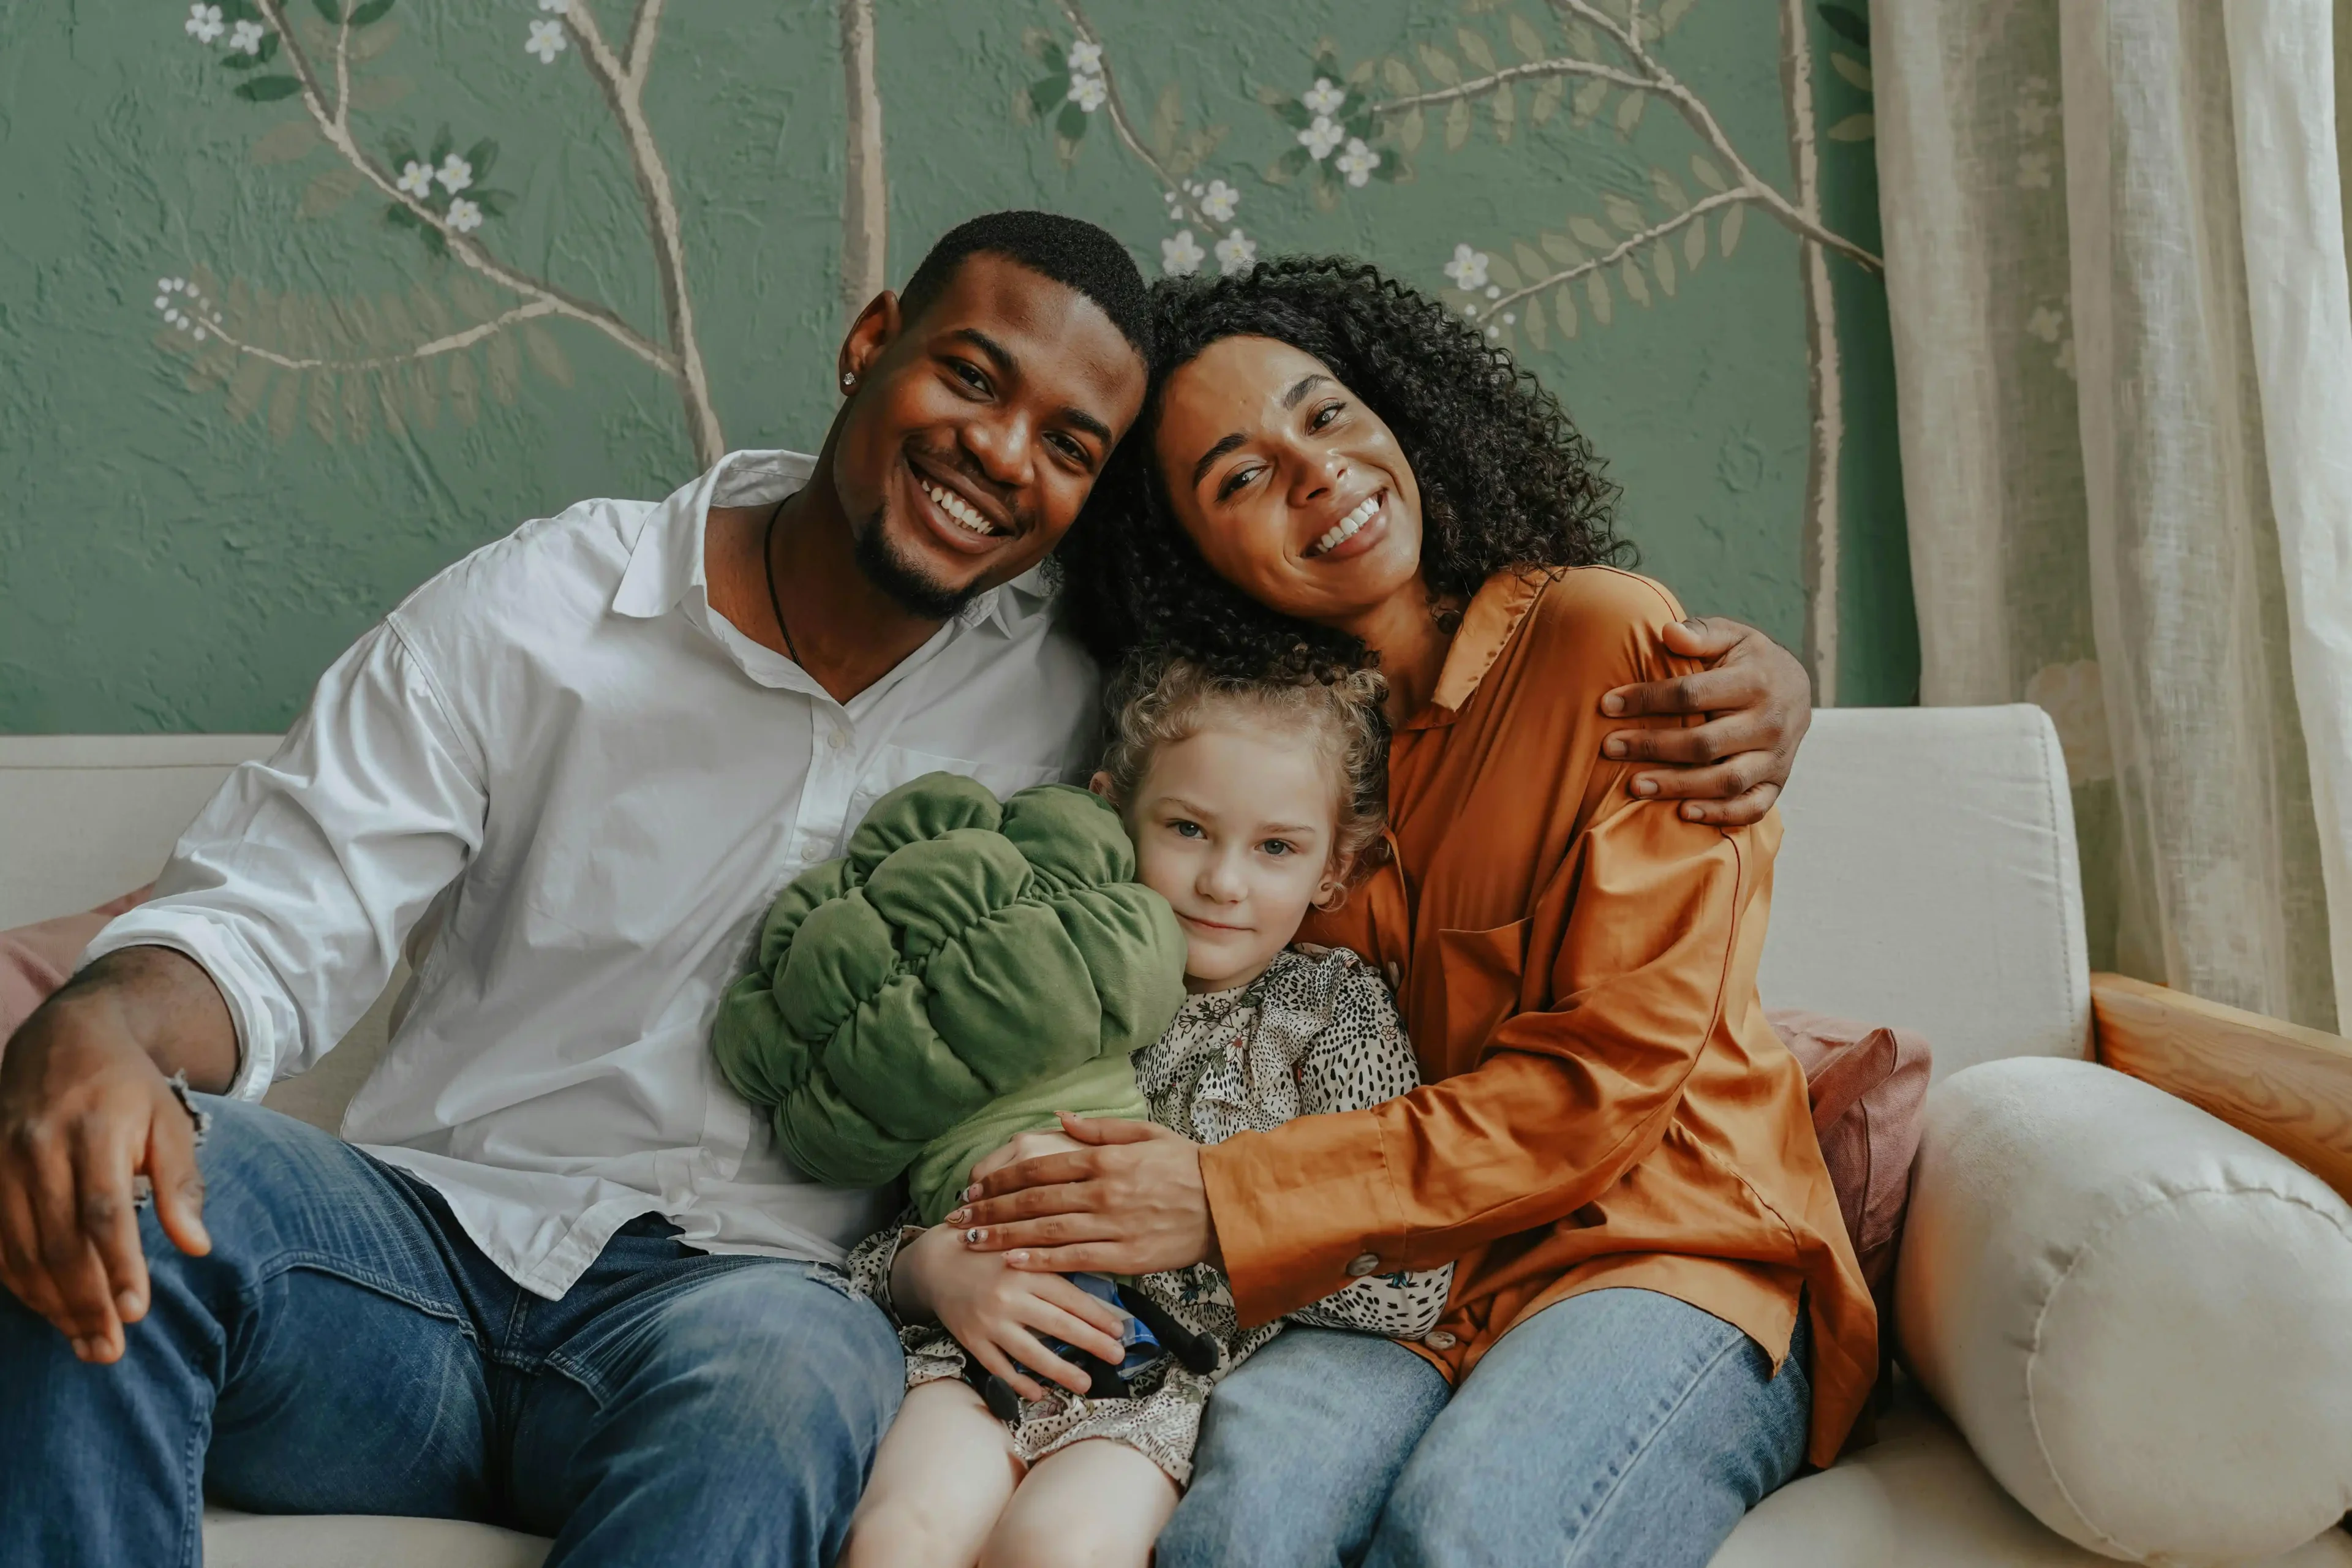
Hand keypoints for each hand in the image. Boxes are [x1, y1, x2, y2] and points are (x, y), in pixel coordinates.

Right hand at [0, 957, 223, 1364]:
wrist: (61, 1040)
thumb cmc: (128, 1088)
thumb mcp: (169, 1120)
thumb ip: (181, 1182)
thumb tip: (199, 1246)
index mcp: (94, 1131)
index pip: (103, 1212)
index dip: (117, 1267)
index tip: (136, 1313)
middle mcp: (39, 1148)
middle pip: (58, 1241)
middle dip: (83, 1301)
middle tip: (108, 1350)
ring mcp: (3, 1162)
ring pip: (20, 1249)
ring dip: (50, 1303)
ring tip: (83, 1343)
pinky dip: (19, 1281)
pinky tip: (47, 1309)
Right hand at [889, 1223, 1131, 1401]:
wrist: (936, 1263)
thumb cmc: (987, 1253)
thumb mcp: (1020, 1247)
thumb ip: (1051, 1261)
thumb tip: (1094, 1282)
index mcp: (1026, 1270)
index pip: (1070, 1297)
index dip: (1097, 1316)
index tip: (1119, 1331)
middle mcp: (1009, 1296)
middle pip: (1058, 1325)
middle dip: (1092, 1343)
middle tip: (1117, 1357)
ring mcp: (989, 1322)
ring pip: (1030, 1352)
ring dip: (1061, 1370)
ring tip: (1085, 1383)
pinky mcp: (971, 1340)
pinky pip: (999, 1366)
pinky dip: (1019, 1381)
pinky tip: (1039, 1393)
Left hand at [947, 1113, 1215, 1276]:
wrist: (1225, 1205)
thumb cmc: (1186, 1166)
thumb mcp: (1146, 1133)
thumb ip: (1100, 1128)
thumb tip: (1060, 1116)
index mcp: (1104, 1159)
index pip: (1038, 1167)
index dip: (1000, 1179)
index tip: (974, 1188)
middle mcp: (1102, 1191)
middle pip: (1032, 1200)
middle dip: (990, 1209)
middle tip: (957, 1217)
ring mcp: (1112, 1225)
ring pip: (1045, 1231)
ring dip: (1003, 1236)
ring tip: (971, 1241)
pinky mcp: (1124, 1256)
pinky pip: (1073, 1258)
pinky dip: (1040, 1260)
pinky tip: (1011, 1261)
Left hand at [1599, 616, 1811, 827]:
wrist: (1798, 688)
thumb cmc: (1750, 660)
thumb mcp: (1731, 636)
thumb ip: (1701, 633)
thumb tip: (1668, 632)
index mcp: (1755, 681)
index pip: (1692, 694)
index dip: (1647, 700)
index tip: (1608, 704)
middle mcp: (1770, 722)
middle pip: (1704, 743)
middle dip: (1653, 747)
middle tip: (1610, 747)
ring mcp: (1776, 757)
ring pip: (1725, 781)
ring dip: (1678, 786)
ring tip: (1634, 786)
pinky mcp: (1777, 782)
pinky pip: (1752, 807)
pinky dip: (1719, 815)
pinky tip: (1683, 812)